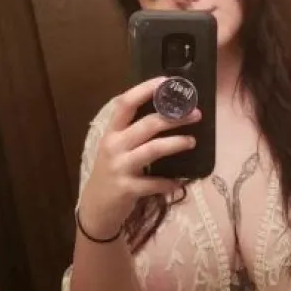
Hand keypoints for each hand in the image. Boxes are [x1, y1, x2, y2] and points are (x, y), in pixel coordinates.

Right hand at [79, 77, 199, 238]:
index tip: (166, 82)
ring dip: (176, 143)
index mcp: (112, 132)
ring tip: (192, 141)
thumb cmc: (110, 174)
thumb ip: (133, 133)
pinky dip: (170, 182)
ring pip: (153, 149)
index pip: (126, 103)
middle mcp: (114, 146)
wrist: (95, 209)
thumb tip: (166, 114)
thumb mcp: (115, 149)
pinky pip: (154, 183)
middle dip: (174, 117)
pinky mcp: (127, 188)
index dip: (145, 89)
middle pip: (148, 124)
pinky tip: (181, 182)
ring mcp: (120, 167)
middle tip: (196, 114)